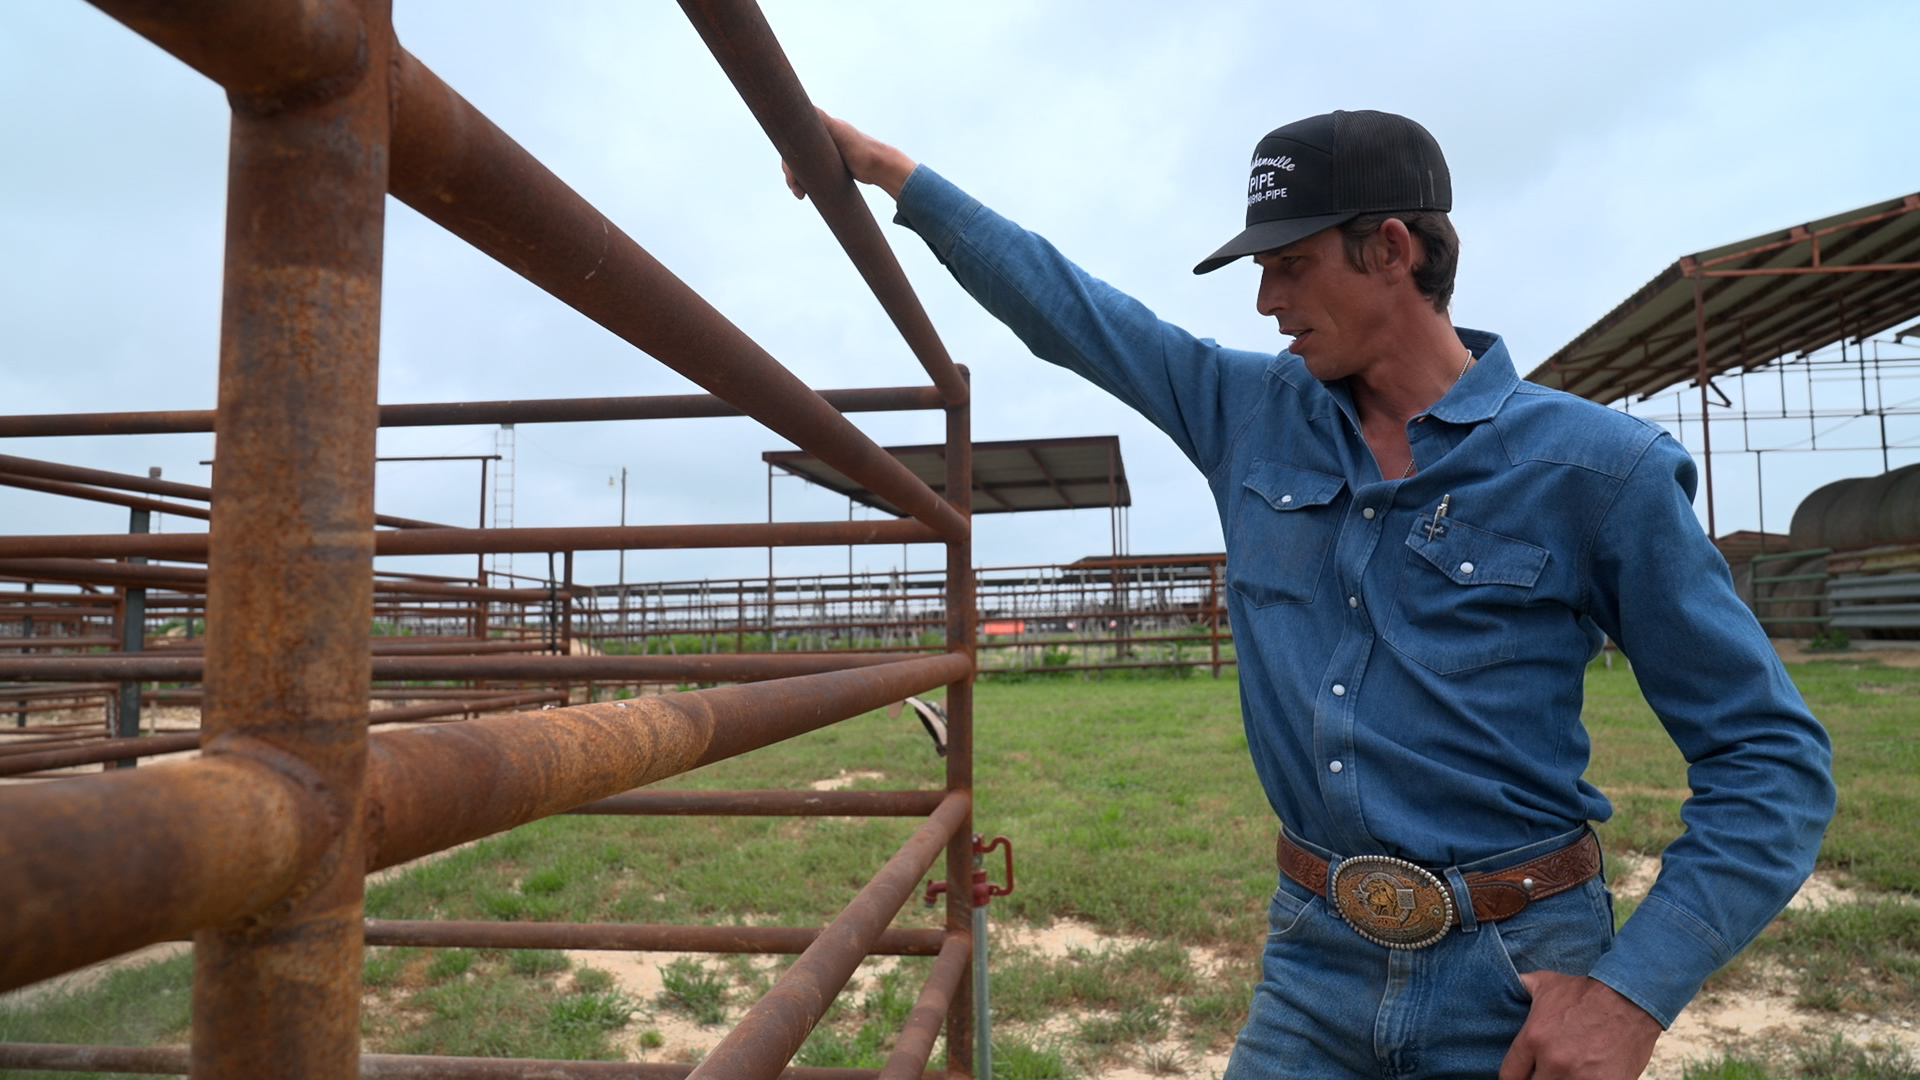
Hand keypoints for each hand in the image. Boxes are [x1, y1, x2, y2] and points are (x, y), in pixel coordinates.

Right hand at [782, 109, 916, 200]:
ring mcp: (825, 149)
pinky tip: (803, 191)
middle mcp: (821, 135)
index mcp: (820, 125)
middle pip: (794, 153)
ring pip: (801, 164)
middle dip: (790, 171)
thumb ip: (822, 120)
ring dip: (796, 178)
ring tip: (800, 193)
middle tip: (796, 188)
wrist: (881, 167)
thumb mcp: (839, 134)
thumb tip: (803, 104)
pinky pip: (811, 170)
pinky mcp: (830, 162)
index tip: (788, 170)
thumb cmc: (861, 149)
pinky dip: (804, 180)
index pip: (793, 136)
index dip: (787, 153)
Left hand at [1497, 971, 1661, 1079]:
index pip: (1508, 1075)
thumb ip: (1523, 987)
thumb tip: (1509, 986)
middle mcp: (1553, 1061)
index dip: (1515, 1076)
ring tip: (1568, 1074)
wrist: (1630, 998)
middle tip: (1549, 1072)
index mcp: (1533, 1039)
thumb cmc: (1586, 991)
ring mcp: (1580, 1077)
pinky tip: (1589, 1076)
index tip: (1524, 1073)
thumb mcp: (1547, 983)